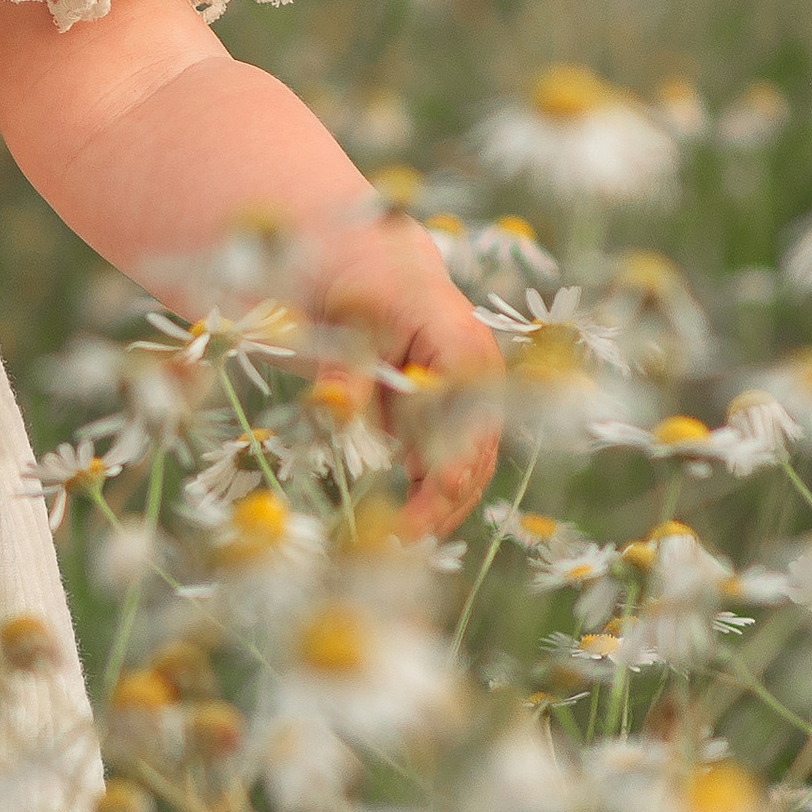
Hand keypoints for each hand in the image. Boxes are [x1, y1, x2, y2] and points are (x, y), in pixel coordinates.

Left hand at [309, 213, 505, 537]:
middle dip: (444, 500)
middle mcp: (476, 382)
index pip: (469, 417)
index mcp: (462, 349)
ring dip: (439, 508)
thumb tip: (334, 414)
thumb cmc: (365, 284)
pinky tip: (403, 528)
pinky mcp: (442, 419)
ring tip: (402, 545)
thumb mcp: (350, 321)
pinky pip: (442, 465)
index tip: (429, 496)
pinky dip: (427, 496)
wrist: (371, 267)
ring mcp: (464, 403)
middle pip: (474, 453)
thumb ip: (346, 371)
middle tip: (404, 540)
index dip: (451, 463)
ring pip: (465, 469)